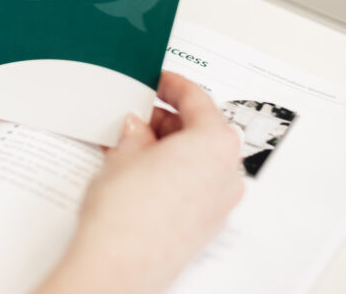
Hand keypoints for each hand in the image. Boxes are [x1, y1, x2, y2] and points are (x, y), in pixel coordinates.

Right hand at [38, 72, 243, 293]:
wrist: (119, 265)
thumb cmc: (126, 213)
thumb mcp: (123, 153)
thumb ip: (135, 132)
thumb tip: (137, 128)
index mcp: (215, 144)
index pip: (198, 100)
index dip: (174, 85)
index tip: (161, 80)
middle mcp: (226, 174)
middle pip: (203, 132)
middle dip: (170, 120)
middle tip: (138, 114)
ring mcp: (219, 205)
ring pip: (199, 161)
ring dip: (171, 148)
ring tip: (132, 145)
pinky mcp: (204, 228)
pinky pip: (194, 186)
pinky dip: (173, 173)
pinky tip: (140, 173)